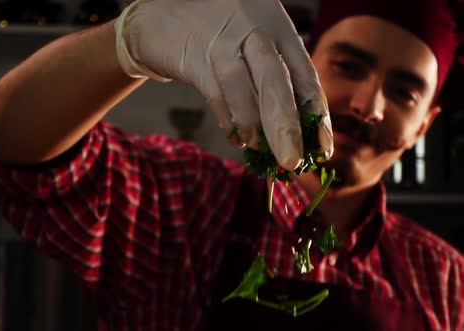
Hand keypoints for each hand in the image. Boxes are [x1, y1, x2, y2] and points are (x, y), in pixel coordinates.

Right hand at [115, 0, 332, 169]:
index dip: (316, 115)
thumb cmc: (217, 33)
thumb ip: (274, 77)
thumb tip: (296, 130)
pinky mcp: (193, 57)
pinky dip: (228, 120)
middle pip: (276, 80)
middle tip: (292, 162)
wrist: (160, 13)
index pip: (304, 75)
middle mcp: (254, 30)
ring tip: (260, 151)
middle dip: (286, 126)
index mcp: (278, 27)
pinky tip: (237, 138)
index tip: (322, 149)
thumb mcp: (254, 43)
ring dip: (253, 126)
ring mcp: (221, 43)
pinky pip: (215, 94)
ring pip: (243, 88)